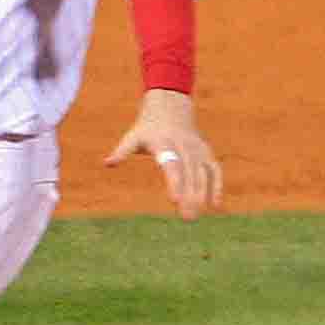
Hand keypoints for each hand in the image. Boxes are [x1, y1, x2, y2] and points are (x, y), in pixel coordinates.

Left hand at [104, 89, 220, 221]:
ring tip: (193, 216)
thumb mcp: (133, 136)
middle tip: (186, 217)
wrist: (170, 107)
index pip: (172, 165)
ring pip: (203, 174)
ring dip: (202, 195)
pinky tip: (214, 205)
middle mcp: (184, 146)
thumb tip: (108, 163)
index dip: (175, 183)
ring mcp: (197, 149)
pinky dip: (216, 186)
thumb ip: (122, 151)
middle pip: (189, 173)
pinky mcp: (206, 152)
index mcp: (165, 143)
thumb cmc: (147, 128)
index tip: (175, 201)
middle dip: (190, 195)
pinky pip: (214, 170)